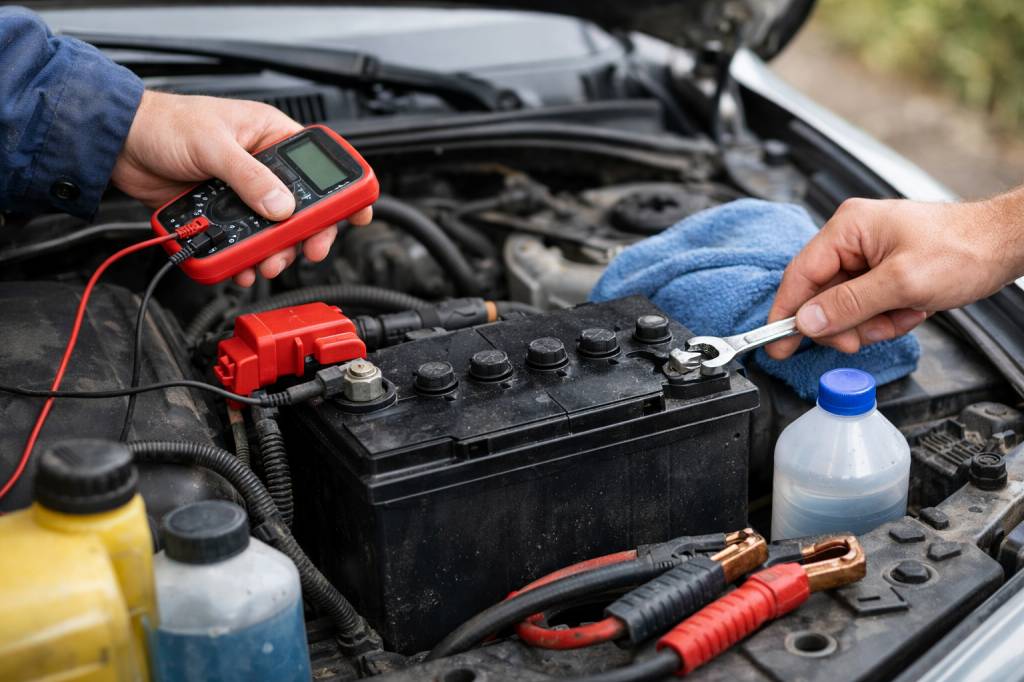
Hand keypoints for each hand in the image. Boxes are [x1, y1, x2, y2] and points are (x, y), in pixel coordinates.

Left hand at [111, 91, 372, 285]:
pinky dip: (246, 258)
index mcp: (272, 137)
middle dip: (307, 234)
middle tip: (308, 250)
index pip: (320, 165)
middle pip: (303, 207)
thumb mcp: (215, 146)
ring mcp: (244, 193)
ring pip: (275, 230)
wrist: (118, 143)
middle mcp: (263, 167)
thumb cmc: (166, 124)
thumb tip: (282, 208)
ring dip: (276, 252)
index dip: (344, 190)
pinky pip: (244, 241)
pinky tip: (244, 266)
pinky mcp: (222, 214)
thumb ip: (251, 178)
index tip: (357, 214)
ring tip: (269, 263)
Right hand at [766, 192, 1023, 358]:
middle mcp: (851, 238)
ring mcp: (866, 255)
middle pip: (821, 296)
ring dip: (872, 322)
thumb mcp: (902, 282)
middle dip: (847, 322)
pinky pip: (865, 305)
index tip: (776, 344)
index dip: (787, 313)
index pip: (800, 275)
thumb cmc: (964, 248)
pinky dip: (886, 317)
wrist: (1005, 245)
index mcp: (847, 228)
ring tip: (904, 314)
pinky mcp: (880, 270)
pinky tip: (910, 309)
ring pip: (844, 307)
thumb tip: (807, 320)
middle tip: (865, 336)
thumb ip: (849, 303)